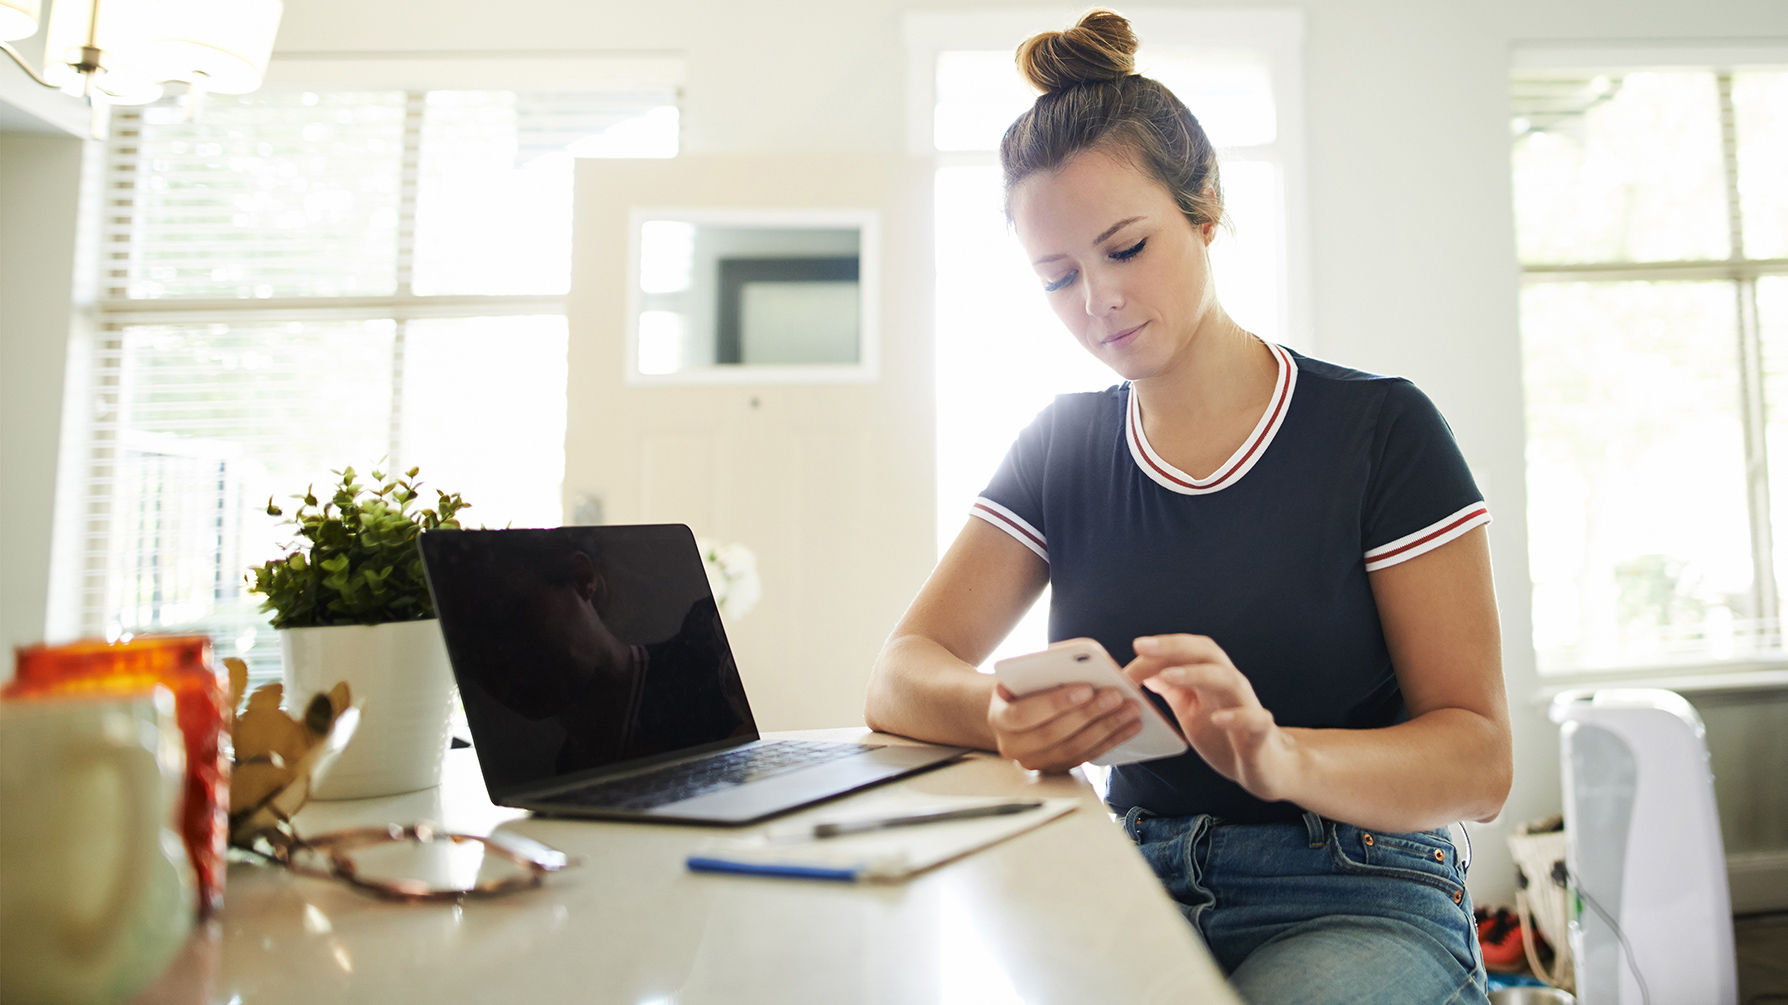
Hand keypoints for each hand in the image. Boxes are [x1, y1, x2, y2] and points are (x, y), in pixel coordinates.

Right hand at [987, 680, 1142, 773]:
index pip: (1024, 714)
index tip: (1086, 688)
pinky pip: (1086, 757)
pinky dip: (1111, 741)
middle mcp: (1013, 746)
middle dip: (1088, 714)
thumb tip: (1083, 661)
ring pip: (1073, 749)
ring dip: (1107, 729)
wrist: (1015, 710)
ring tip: (1131, 709)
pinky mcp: (1056, 768)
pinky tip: (1130, 726)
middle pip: (1052, 735)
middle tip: (1116, 696)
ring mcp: (1035, 762)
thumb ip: (1046, 667)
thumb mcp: (1026, 672)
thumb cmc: (1025, 685)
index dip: (1055, 703)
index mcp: (1000, 718)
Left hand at [1123, 635, 1300, 802]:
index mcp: (1209, 677)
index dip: (1155, 651)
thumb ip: (1170, 689)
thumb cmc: (1224, 735)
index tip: (1127, 658)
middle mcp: (1229, 684)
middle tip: (1142, 647)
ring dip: (1197, 674)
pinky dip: (1238, 717)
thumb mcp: (1189, 710)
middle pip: (1205, 652)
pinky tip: (1218, 719)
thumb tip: (1141, 670)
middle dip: (1173, 646)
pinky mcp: (1261, 734)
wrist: (1264, 767)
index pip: (1184, 651)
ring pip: (1228, 678)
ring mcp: (1247, 706)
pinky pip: (1255, 719)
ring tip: (1169, 676)